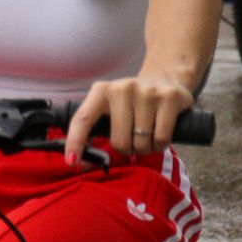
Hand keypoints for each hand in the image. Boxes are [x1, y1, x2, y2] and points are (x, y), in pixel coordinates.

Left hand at [65, 72, 194, 163]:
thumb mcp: (111, 108)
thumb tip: (81, 163)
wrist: (165, 78)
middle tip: (132, 141)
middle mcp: (122, 88)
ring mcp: (147, 92)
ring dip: (144, 148)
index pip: (83, 119)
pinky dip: (160, 145)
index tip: (71, 161)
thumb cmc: (133, 102)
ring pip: (141, 142)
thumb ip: (96, 130)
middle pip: (119, 141)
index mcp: (101, 91)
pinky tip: (160, 136)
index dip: (75, 141)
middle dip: (126, 149)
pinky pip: (161, 138)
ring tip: (147, 136)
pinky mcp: (169, 98)